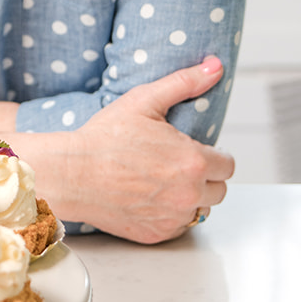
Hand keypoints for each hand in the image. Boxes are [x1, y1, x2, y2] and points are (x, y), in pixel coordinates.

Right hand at [64, 56, 233, 243]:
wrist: (72, 174)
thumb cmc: (105, 138)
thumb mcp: (145, 100)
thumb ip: (185, 82)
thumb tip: (215, 66)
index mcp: (194, 161)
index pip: (228, 165)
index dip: (214, 156)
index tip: (197, 153)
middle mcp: (189, 194)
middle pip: (220, 191)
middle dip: (205, 178)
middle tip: (178, 166)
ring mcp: (173, 218)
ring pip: (200, 211)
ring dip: (190, 199)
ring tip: (164, 182)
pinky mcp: (156, 235)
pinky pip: (177, 227)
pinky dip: (169, 216)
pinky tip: (150, 199)